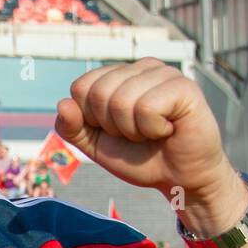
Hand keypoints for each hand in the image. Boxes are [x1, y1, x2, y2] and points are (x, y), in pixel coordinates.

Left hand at [55, 58, 247, 233]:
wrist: (179, 180)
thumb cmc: (141, 158)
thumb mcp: (96, 145)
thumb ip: (72, 127)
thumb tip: (63, 104)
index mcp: (119, 75)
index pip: (81, 87)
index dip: (91, 119)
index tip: (116, 130)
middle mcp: (141, 68)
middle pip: (97, 93)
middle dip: (112, 126)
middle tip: (137, 133)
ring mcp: (164, 73)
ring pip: (121, 101)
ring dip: (133, 130)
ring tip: (153, 132)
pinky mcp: (184, 87)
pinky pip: (146, 109)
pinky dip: (153, 130)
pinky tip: (169, 130)